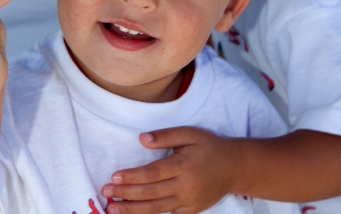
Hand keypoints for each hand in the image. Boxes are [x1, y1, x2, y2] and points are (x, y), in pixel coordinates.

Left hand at [101, 127, 241, 213]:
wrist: (235, 167)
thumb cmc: (209, 146)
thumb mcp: (189, 133)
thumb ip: (165, 135)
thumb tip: (142, 139)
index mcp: (183, 165)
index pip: (152, 173)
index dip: (132, 177)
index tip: (114, 177)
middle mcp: (185, 186)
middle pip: (151, 193)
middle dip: (126, 194)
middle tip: (105, 193)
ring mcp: (189, 201)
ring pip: (156, 208)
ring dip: (133, 210)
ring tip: (112, 209)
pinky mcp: (192, 210)